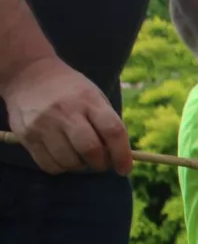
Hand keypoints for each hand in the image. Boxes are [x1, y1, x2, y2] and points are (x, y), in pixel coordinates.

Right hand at [0, 56, 131, 173]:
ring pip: (70, 161)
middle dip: (100, 163)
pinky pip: (50, 165)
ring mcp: (44, 123)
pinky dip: (61, 167)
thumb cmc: (70, 92)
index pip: (113, 131)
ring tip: (78, 155)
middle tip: (100, 163)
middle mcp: (66, 111)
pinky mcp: (27, 135)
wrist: (27, 74)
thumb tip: (120, 159)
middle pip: (90, 149)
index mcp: (89, 100)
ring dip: (80, 166)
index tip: (124, 169)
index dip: (122, 155)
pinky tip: (61, 156)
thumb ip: (107, 125)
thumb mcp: (94, 97)